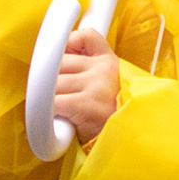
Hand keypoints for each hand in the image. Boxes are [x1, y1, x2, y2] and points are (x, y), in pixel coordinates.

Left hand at [53, 25, 121, 146]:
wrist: (131, 142)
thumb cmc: (113, 120)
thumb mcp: (110, 87)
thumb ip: (89, 71)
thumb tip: (55, 62)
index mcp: (109, 62)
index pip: (84, 36)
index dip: (66, 44)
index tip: (58, 59)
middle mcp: (103, 69)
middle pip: (59, 61)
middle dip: (50, 80)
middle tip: (54, 97)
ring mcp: (96, 85)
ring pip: (52, 82)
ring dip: (48, 100)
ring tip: (57, 113)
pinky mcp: (87, 104)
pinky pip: (52, 102)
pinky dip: (46, 113)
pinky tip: (56, 120)